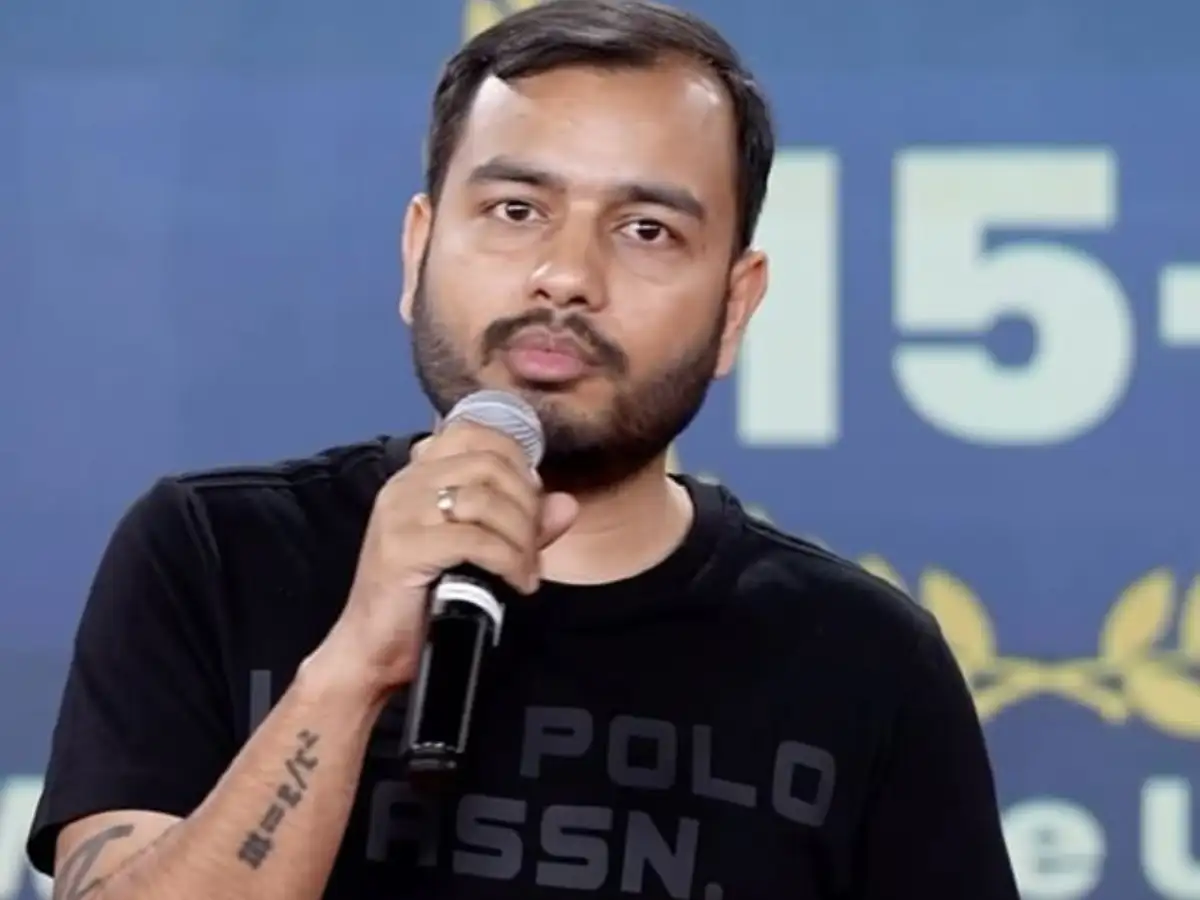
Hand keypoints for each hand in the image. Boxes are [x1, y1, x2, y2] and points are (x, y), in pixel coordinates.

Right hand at [308, 421, 577, 697]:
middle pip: (489, 464)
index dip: (515, 459)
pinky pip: (475, 540)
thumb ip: (521, 524)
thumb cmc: (424, 598)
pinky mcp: (403, 549)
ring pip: (485, 500)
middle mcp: (405, 485)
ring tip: (525, 570)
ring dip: (521, 537)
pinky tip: (516, 583)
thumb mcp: (479, 553)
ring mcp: (400, 514)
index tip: (530, 499)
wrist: (373, 648)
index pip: (473, 433)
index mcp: (417, 476)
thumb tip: (566, 504)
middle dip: (526, 504)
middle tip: (532, 545)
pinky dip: (508, 560)